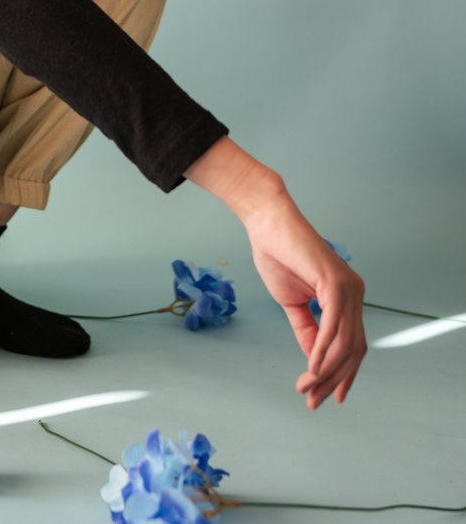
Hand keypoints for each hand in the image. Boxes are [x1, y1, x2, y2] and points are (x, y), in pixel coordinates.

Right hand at [185, 138, 366, 407]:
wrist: (266, 222)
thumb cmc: (277, 254)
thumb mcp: (292, 302)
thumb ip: (306, 329)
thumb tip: (315, 361)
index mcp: (347, 297)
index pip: (352, 345)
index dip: (343, 375)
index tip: (326, 398)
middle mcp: (356, 293)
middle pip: (353, 349)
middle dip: (333, 379)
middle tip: (311, 401)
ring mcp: (349, 287)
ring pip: (346, 343)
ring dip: (326, 371)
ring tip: (306, 388)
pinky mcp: (335, 282)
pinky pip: (334, 326)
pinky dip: (324, 350)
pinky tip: (312, 366)